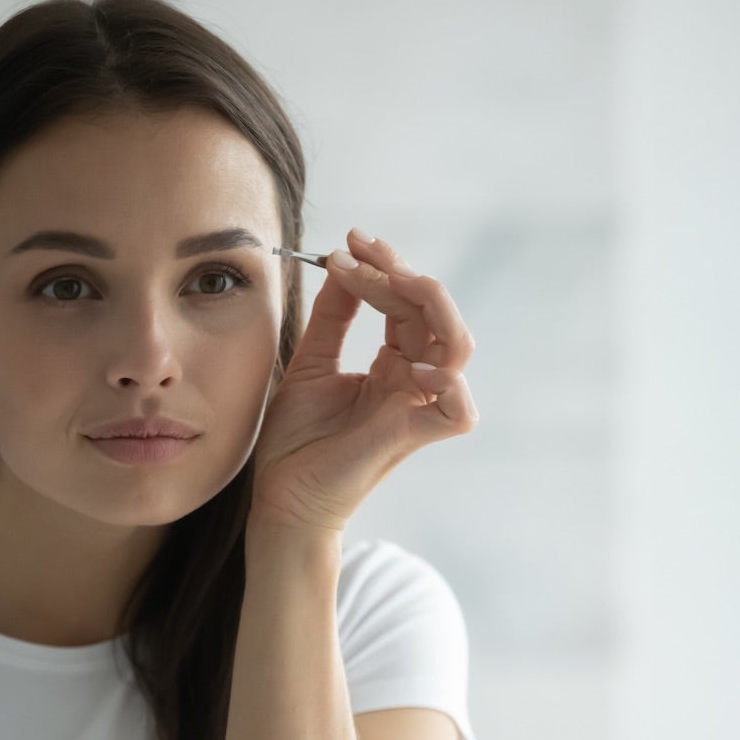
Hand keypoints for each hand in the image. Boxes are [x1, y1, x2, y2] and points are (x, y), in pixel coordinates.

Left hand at [248, 227, 478, 535]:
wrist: (281, 497)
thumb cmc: (296, 442)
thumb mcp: (312, 362)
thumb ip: (333, 316)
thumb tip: (344, 261)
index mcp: (393, 365)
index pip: (407, 303)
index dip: (385, 268)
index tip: (349, 242)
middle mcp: (413, 382)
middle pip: (435, 312)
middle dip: (401, 272)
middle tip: (360, 251)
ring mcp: (417, 408)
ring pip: (457, 344)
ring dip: (428, 303)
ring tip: (386, 282)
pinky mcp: (413, 436)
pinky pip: (458, 408)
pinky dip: (444, 379)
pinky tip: (406, 362)